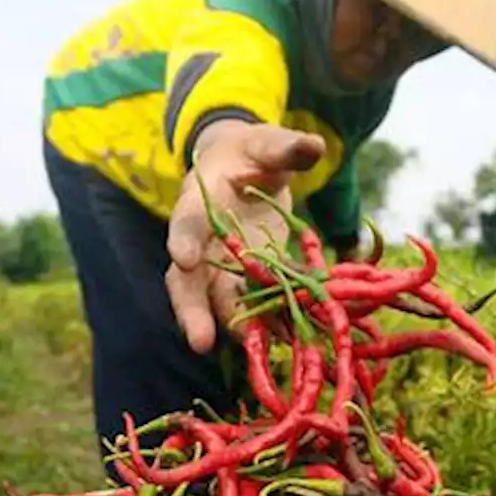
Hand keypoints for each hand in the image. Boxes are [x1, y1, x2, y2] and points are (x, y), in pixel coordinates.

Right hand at [165, 120, 324, 353]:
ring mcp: (222, 267)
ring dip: (231, 329)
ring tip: (251, 351)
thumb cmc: (253, 154)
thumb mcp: (268, 143)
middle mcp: (203, 242)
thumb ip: (285, 147)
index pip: (186, 220)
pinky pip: (250, 307)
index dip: (183, 238)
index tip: (185, 258)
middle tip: (199, 341)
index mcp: (200, 201)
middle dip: (192, 311)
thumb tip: (312, 146)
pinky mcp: (246, 281)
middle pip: (188, 281)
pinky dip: (265, 325)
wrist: (247, 171)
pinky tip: (283, 343)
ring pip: (216, 304)